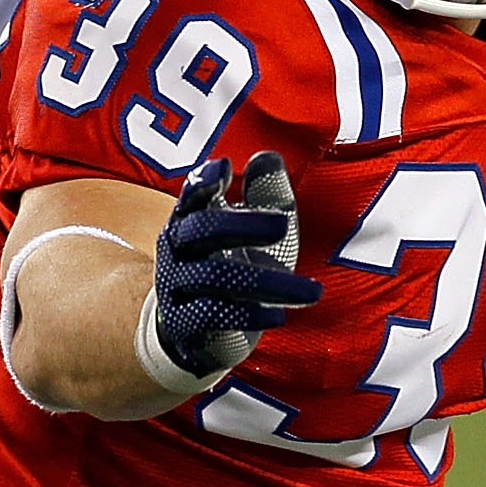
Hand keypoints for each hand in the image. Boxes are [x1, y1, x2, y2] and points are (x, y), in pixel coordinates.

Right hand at [137, 152, 319, 392]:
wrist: (194, 330)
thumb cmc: (231, 267)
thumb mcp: (253, 231)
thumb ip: (263, 195)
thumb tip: (268, 156)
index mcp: (190, 219)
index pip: (192, 194)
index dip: (204, 180)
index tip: (224, 167)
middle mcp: (176, 248)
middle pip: (202, 228)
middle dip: (242, 224)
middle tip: (283, 226)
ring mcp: (174, 286)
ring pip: (214, 276)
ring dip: (267, 283)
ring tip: (311, 292)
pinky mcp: (181, 323)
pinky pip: (210, 315)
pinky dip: (247, 315)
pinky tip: (278, 317)